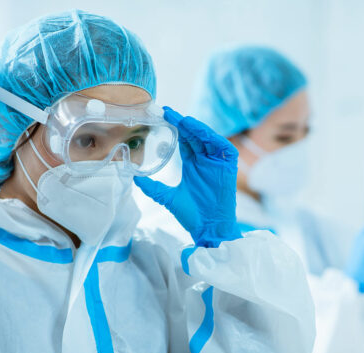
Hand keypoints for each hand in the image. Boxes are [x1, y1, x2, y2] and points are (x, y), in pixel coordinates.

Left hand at [134, 107, 241, 248]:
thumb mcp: (168, 198)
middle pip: (195, 136)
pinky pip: (224, 148)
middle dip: (182, 123)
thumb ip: (153, 187)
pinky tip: (200, 133)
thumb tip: (134, 179)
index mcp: (193, 165)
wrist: (209, 229)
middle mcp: (205, 161)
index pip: (184, 140)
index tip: (161, 116)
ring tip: (182, 120)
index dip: (175, 128)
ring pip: (208, 138)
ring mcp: (217, 163)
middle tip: (167, 112)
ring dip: (196, 128)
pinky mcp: (229, 167)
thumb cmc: (192, 215)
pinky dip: (213, 138)